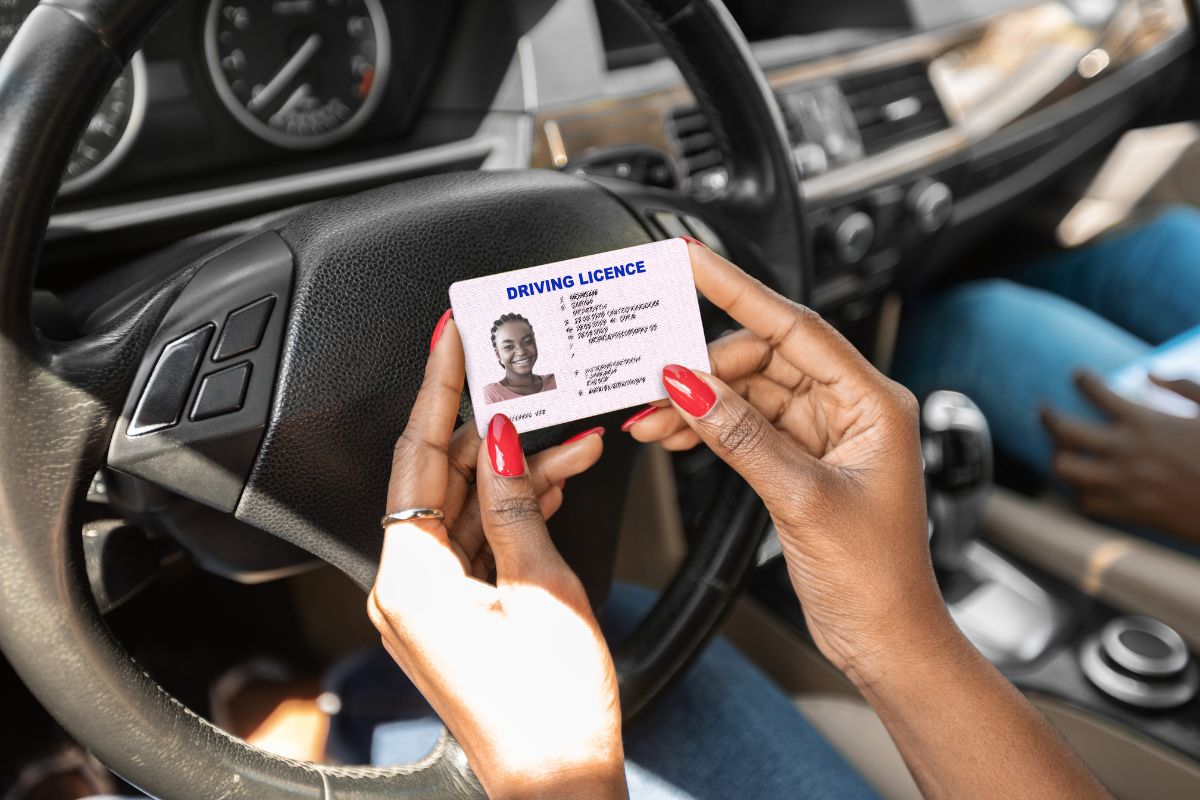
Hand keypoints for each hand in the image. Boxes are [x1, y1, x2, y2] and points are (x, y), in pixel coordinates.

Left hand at [368, 316, 625, 798]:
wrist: (559, 780)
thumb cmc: (550, 709)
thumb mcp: (543, 587)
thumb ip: (517, 505)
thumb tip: (504, 441)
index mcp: (410, 578)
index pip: (418, 455)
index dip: (438, 388)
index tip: (449, 339)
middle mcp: (406, 586)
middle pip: (442, 476)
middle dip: (491, 426)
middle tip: (521, 376)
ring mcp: (430, 599)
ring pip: (466, 504)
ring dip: (517, 468)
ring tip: (569, 434)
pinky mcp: (456, 609)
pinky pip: (478, 537)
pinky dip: (515, 507)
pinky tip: (556, 477)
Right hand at [626, 242, 944, 684]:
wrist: (885, 637)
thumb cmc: (876, 576)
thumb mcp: (801, 497)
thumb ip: (740, 436)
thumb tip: (689, 385)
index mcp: (872, 401)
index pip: (795, 326)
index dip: (739, 290)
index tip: (695, 261)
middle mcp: (850, 407)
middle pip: (764, 357)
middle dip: (703, 368)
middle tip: (652, 378)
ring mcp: (825, 433)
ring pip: (748, 393)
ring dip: (698, 402)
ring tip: (652, 417)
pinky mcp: (802, 460)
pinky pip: (746, 425)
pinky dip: (709, 428)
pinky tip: (677, 434)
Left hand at [1042, 373, 1199, 540]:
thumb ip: (1184, 387)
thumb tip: (1150, 373)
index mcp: (1145, 422)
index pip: (1096, 391)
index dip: (1082, 378)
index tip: (1077, 374)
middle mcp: (1125, 451)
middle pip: (1062, 429)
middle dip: (1047, 415)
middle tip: (1044, 409)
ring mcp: (1121, 483)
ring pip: (1064, 468)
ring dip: (1061, 456)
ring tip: (1064, 450)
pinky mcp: (1126, 510)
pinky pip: (1085, 501)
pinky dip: (1082, 491)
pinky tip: (1088, 483)